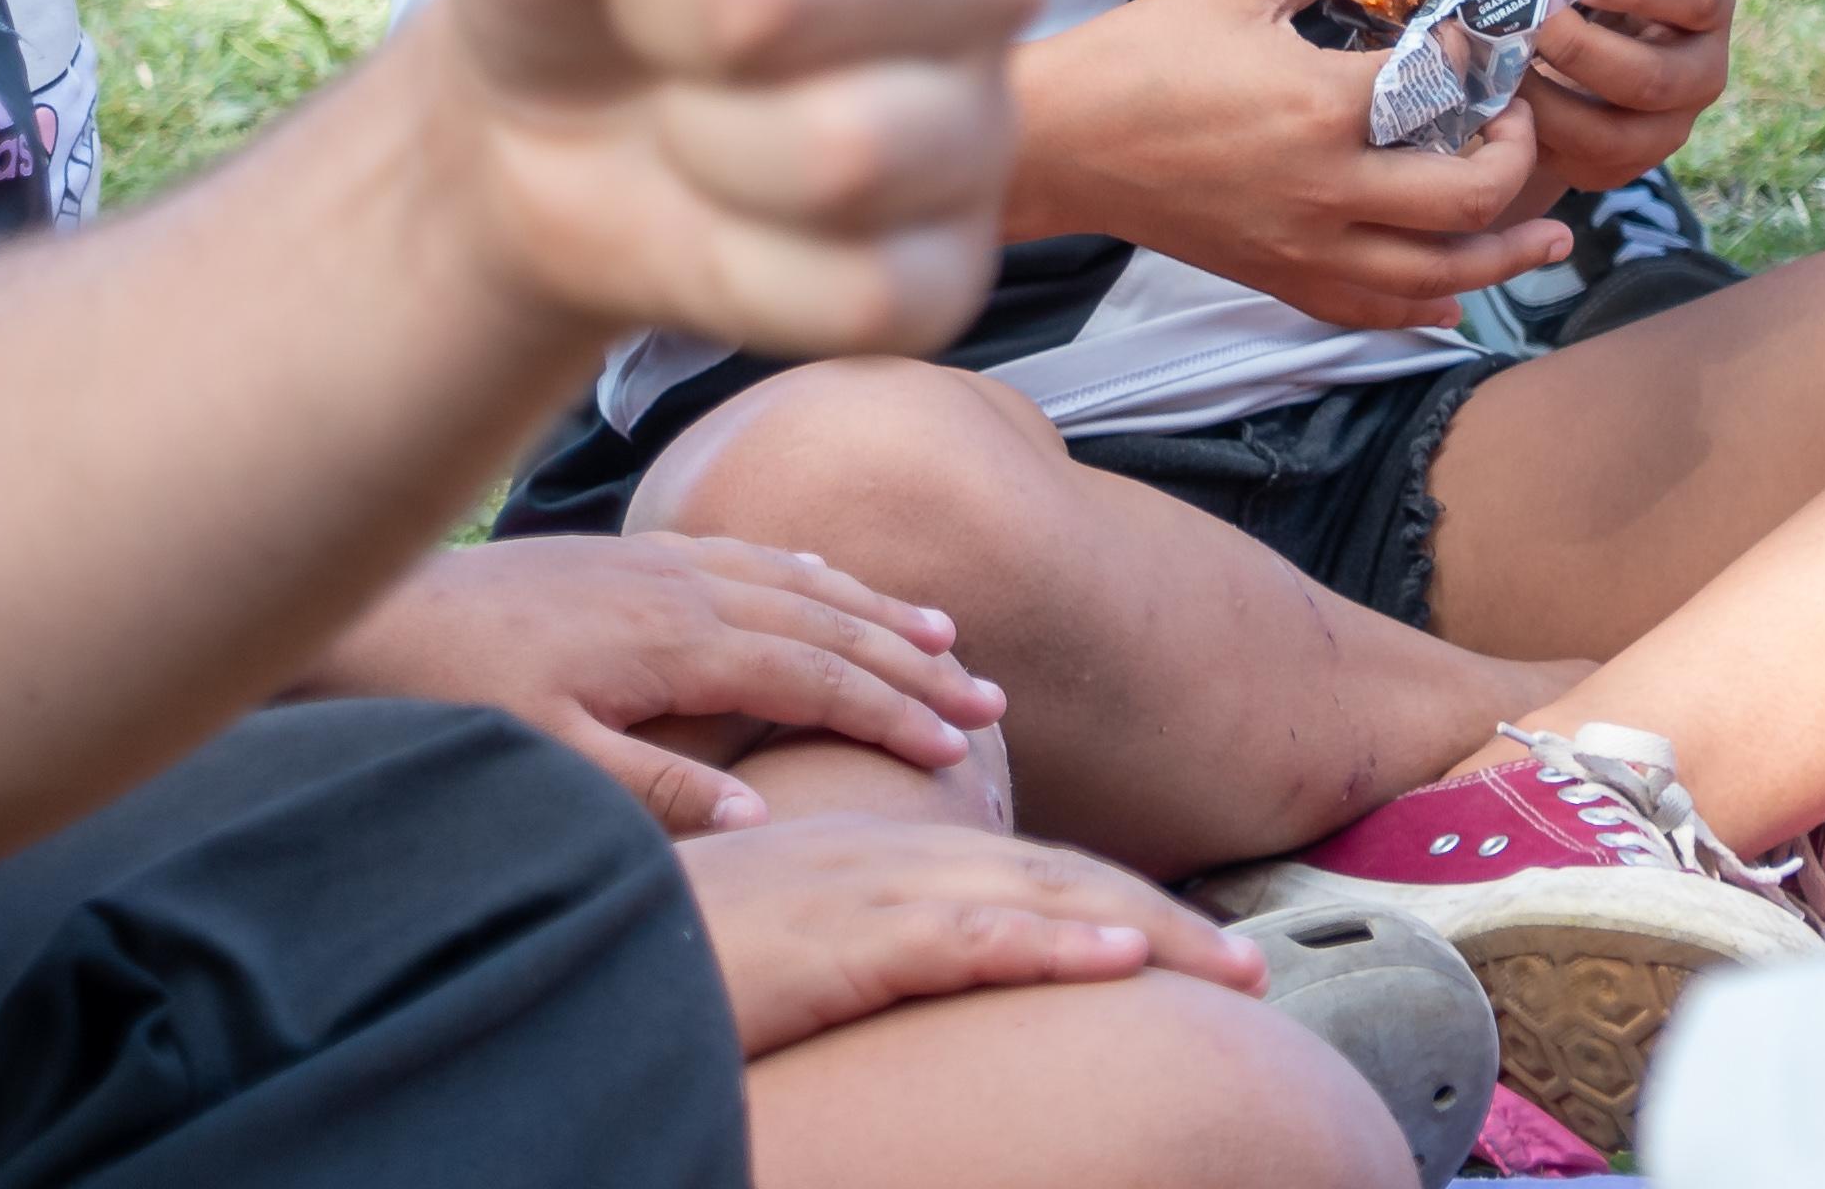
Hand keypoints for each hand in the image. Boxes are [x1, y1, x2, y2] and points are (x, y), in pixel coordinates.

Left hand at [309, 534, 1003, 833]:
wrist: (375, 615)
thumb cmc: (457, 694)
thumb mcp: (553, 761)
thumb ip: (660, 787)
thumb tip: (766, 819)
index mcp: (675, 641)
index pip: (813, 675)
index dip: (891, 712)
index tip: (958, 747)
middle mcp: (681, 587)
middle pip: (825, 622)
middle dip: (912, 661)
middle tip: (990, 698)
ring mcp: (658, 564)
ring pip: (796, 580)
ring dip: (874, 609)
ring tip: (946, 635)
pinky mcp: (631, 557)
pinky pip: (746, 554)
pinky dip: (807, 569)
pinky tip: (831, 576)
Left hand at [422, 0, 1038, 358]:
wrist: (551, 135)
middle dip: (654, 17)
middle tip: (652, 23)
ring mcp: (985, 123)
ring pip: (835, 154)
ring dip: (700, 143)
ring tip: (690, 115)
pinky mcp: (957, 271)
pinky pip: (852, 291)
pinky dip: (744, 264)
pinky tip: (729, 217)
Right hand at [678, 814, 1264, 1059]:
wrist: (573, 943)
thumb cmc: (659, 957)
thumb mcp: (771, 939)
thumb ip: (841, 937)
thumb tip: (901, 971)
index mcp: (871, 852)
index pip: (1018, 874)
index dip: (1109, 906)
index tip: (1181, 948)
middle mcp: (885, 855)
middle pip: (1053, 880)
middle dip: (1162, 921)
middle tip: (1252, 966)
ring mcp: (869, 892)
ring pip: (1040, 904)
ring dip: (1149, 936)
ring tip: (1237, 972)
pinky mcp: (845, 941)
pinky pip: (972, 939)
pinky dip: (1054, 948)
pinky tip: (1123, 966)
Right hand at [1012, 0, 1572, 334]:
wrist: (1060, 141)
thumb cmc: (1141, 56)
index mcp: (1321, 107)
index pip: (1444, 94)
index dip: (1482, 65)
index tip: (1484, 41)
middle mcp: (1326, 191)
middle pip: (1466, 200)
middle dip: (1516, 162)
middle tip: (1516, 124)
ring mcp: (1303, 247)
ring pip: (1437, 276)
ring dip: (1505, 258)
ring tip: (1553, 238)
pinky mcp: (1277, 278)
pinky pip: (1369, 310)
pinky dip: (1423, 308)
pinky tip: (1457, 297)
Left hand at [1499, 0, 1738, 212]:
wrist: (1586, 48)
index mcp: (1705, 6)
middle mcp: (1701, 74)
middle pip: (1649, 78)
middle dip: (1576, 50)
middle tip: (1522, 21)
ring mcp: (1667, 130)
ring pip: (1609, 135)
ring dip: (1543, 101)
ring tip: (1494, 67)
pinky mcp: (1622, 168)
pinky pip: (1576, 164)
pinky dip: (1528, 136)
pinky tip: (1493, 103)